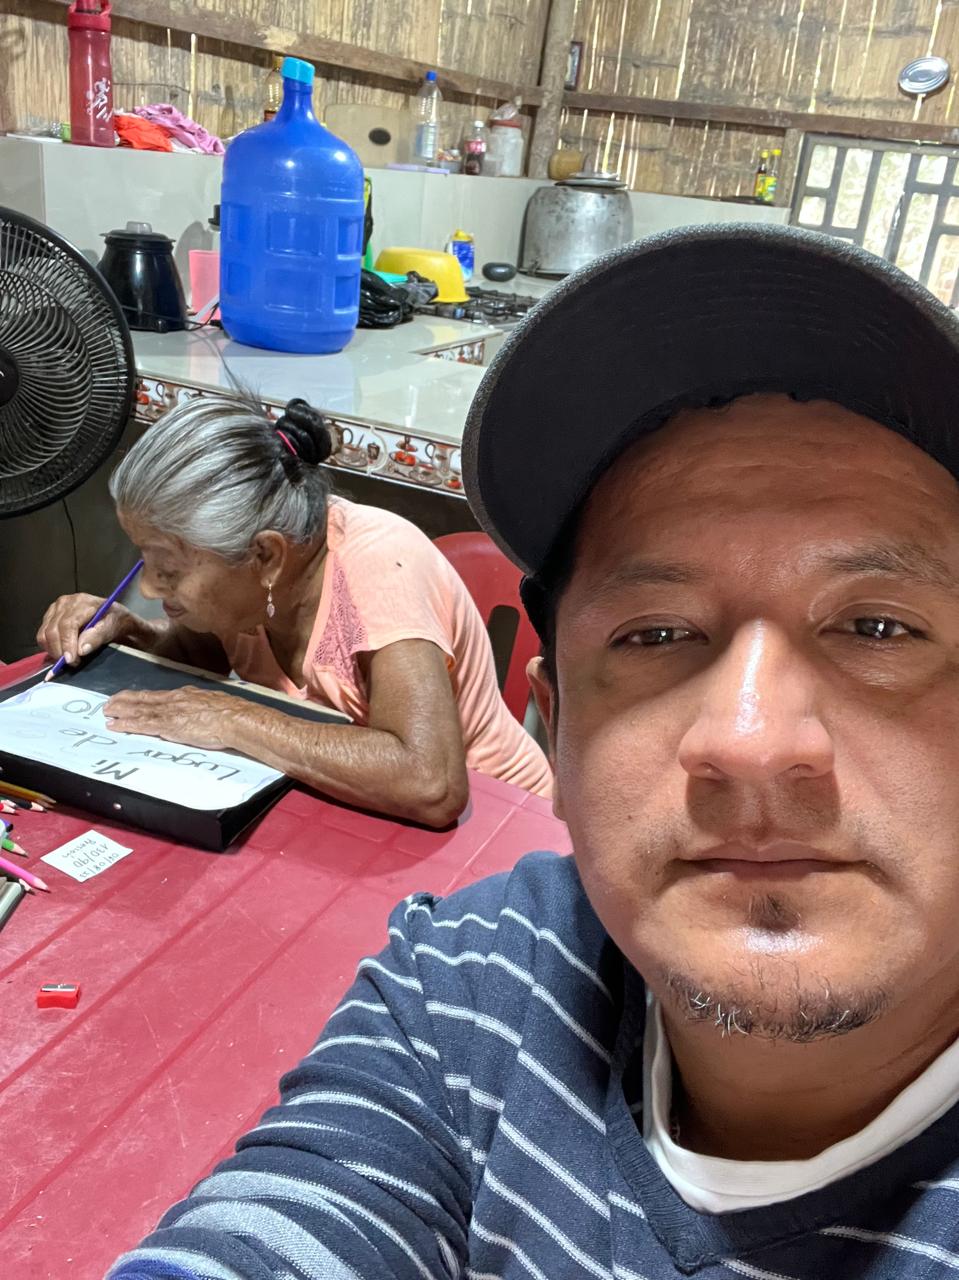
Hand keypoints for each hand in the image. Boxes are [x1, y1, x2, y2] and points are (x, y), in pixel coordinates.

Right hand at [37, 593, 133, 666]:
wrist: (112, 618)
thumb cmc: (114, 621)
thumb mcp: (111, 628)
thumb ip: (97, 637)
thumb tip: (80, 649)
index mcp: (82, 602)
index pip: (68, 625)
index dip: (67, 644)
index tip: (71, 660)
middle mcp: (65, 602)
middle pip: (53, 630)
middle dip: (60, 651)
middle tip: (72, 663)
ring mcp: (55, 609)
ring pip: (44, 634)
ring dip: (53, 650)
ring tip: (68, 659)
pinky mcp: (50, 616)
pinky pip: (42, 635)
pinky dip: (49, 647)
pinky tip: (61, 652)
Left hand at [104, 687, 236, 750]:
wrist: (235, 719)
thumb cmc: (231, 714)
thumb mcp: (214, 704)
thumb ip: (201, 707)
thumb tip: (199, 711)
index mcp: (185, 695)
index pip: (158, 696)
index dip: (141, 697)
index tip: (129, 698)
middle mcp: (174, 700)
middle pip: (144, 699)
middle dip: (125, 701)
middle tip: (108, 703)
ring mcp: (170, 712)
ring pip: (139, 710)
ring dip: (120, 711)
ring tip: (106, 713)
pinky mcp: (169, 726)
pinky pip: (142, 724)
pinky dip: (126, 724)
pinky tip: (115, 725)